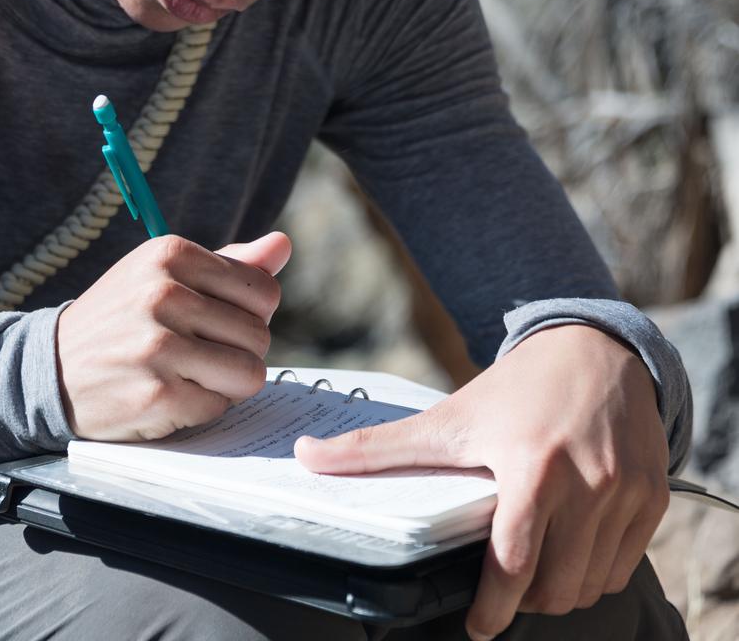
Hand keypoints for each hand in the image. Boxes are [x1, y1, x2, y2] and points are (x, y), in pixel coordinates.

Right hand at [56, 230, 290, 440]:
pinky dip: (201, 407)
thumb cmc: (122, 318)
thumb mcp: (165, 275)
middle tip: (198, 352)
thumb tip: (284, 246)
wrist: (50, 369)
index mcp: (171, 254)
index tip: (215, 321)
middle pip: (260, 335)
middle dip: (239, 351)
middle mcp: (164, 294)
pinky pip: (219, 407)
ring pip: (250, 373)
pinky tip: (168, 394)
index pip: (263, 291)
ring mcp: (159, 346)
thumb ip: (231, 264)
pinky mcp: (156, 395)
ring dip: (226, 383)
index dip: (249, 315)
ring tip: (189, 373)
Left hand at [295, 325, 669, 639]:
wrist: (595, 347)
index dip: (493, 608)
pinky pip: (625, 565)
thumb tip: (305, 457)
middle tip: (502, 589)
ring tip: (534, 568)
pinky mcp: (654, 495)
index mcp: (532, 465)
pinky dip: (596, 572)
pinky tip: (570, 549)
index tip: (477, 626)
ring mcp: (626, 491)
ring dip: (560, 591)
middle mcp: (587, 482)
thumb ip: (380, 448)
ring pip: (591, 585)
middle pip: (554, 587)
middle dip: (523, 601)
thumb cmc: (517, 387)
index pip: (513, 565)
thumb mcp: (450, 416)